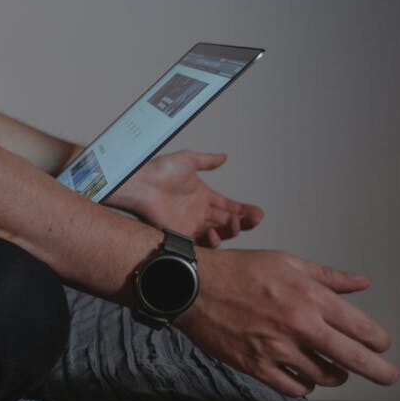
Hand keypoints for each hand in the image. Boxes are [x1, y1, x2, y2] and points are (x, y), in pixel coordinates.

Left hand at [109, 150, 262, 246]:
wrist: (142, 183)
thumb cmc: (160, 171)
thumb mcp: (188, 160)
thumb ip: (207, 161)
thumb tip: (224, 156)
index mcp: (203, 196)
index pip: (230, 206)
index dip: (245, 211)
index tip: (257, 213)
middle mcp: (199, 212)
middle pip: (229, 222)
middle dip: (244, 222)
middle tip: (253, 219)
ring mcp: (191, 224)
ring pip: (219, 234)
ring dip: (231, 231)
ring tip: (233, 223)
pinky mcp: (181, 234)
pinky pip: (201, 244)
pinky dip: (212, 241)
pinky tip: (214, 232)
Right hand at [176, 248, 397, 396]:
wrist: (192, 286)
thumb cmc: (237, 271)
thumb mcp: (287, 262)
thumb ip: (328, 277)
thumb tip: (362, 283)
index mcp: (310, 297)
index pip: (362, 328)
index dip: (379, 340)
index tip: (380, 344)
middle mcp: (299, 325)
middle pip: (354, 360)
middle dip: (379, 372)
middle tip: (388, 377)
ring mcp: (277, 348)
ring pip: (325, 377)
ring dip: (334, 375)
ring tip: (332, 370)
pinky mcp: (256, 365)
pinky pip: (294, 388)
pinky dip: (304, 386)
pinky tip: (302, 376)